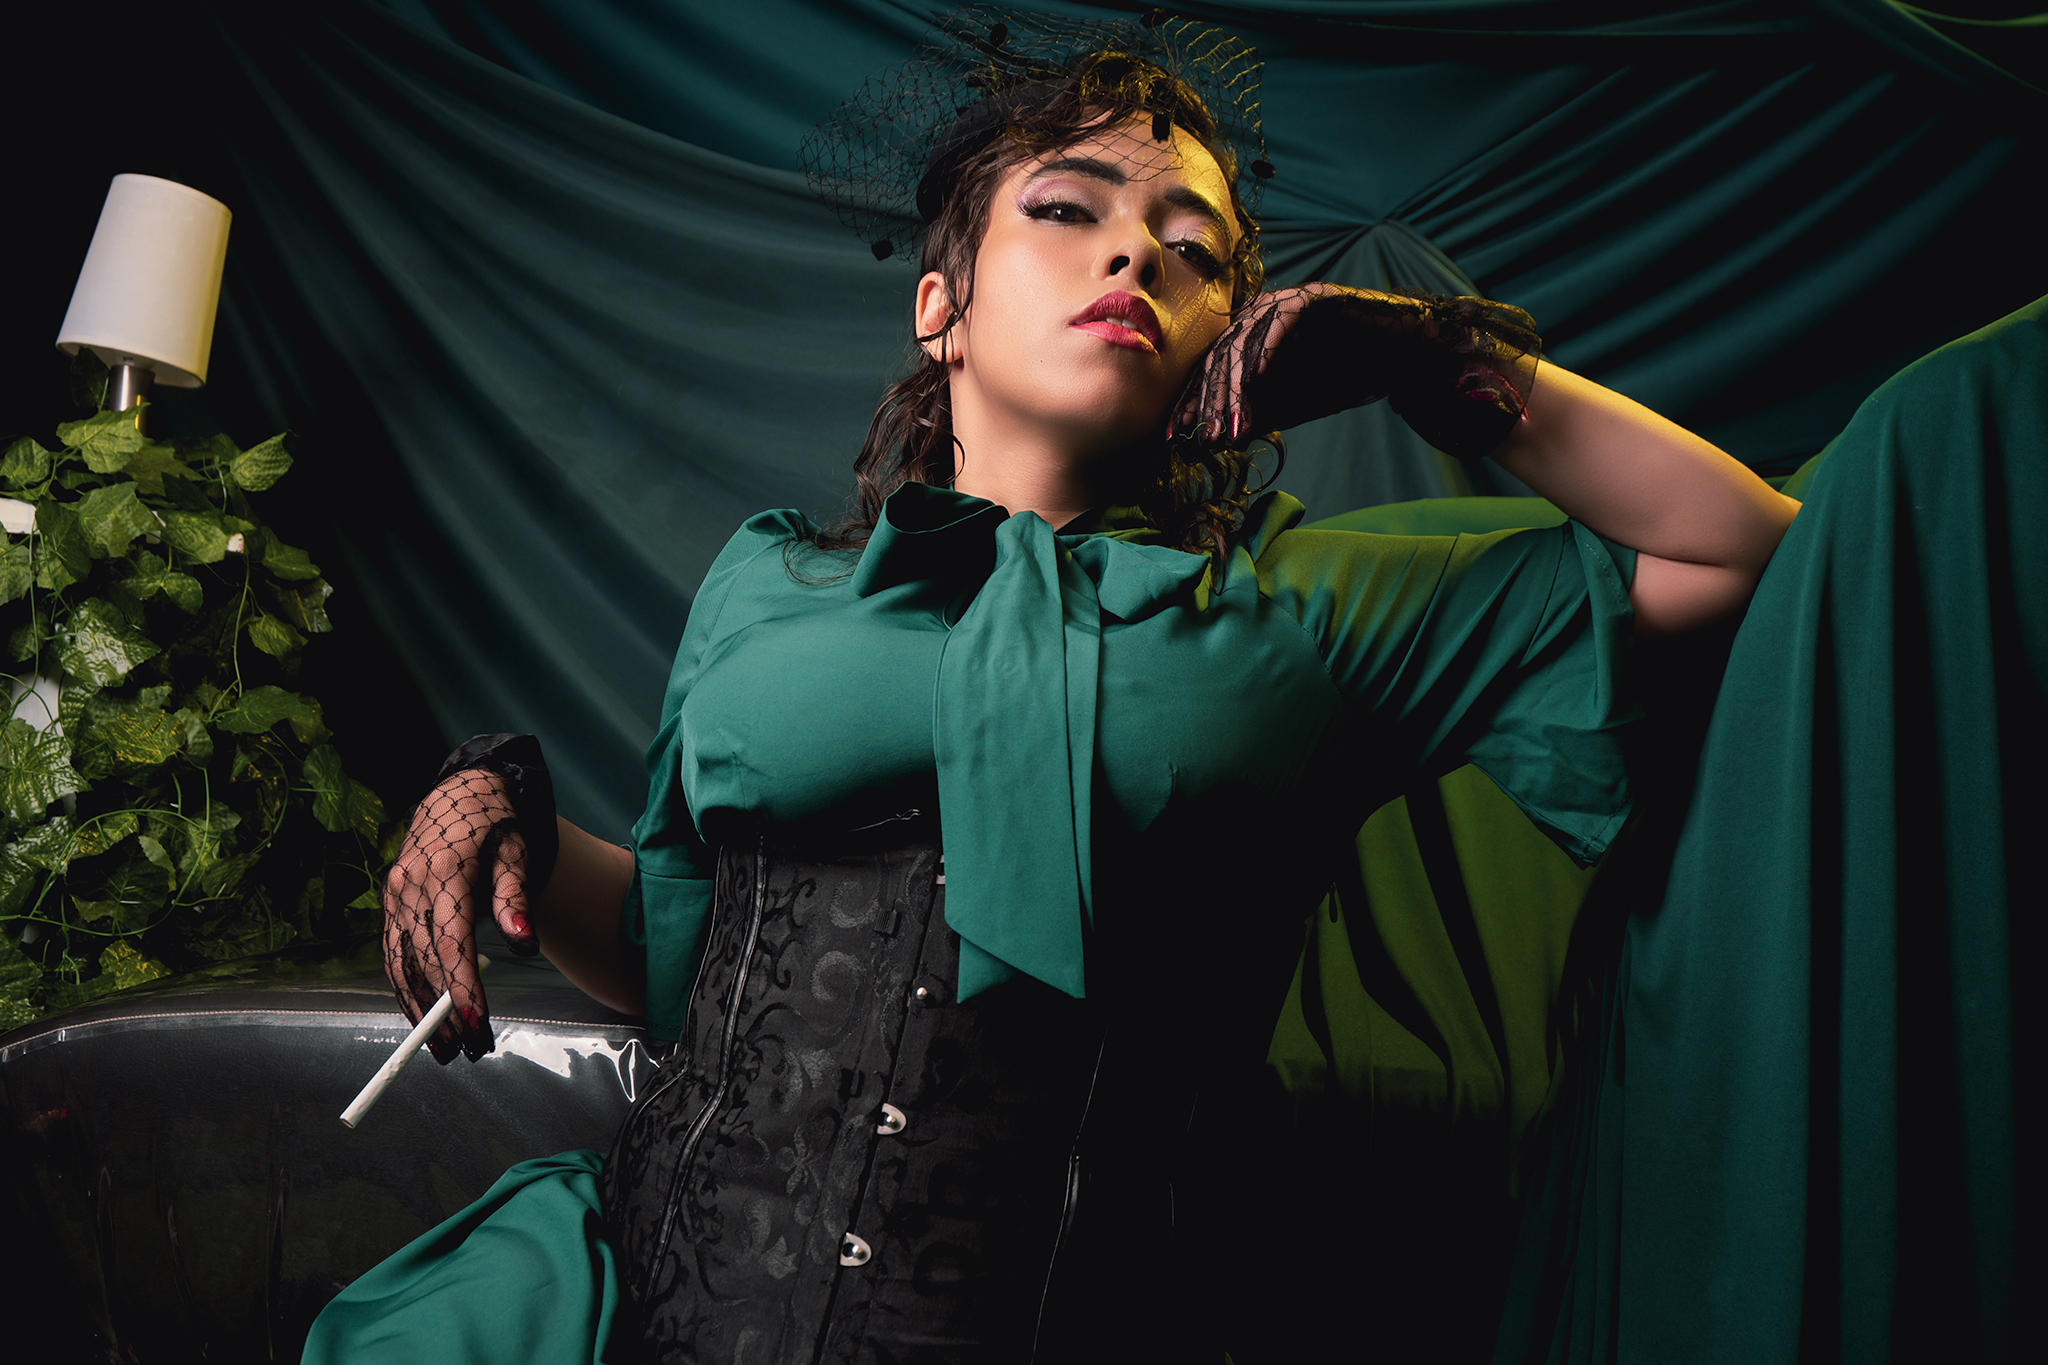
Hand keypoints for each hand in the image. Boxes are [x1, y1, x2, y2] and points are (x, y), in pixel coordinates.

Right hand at [381, 768, 538, 1061]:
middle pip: (424, 961)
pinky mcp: (390, 903)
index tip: (476, 1024)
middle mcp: (411, 886)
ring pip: (400, 963)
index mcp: (445, 873)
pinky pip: (392, 954)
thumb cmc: (497, 825)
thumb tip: (525, 943)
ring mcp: (395, 895)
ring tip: (442, 1048)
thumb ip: (515, 898)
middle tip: (469, 1049)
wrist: (460, 792)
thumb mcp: (516, 853)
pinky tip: (420, 1016)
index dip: (461, 987)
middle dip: (445, 1010)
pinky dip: (403, 988)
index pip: (451, 943)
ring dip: (417, 1010)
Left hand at [1170, 284, 1540, 458]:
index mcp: (1252, 335)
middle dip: (1209, 401)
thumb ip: (1261, 414)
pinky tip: (1257, 381)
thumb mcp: (1296, 402)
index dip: (1193, 401)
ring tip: (1229, 426)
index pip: (1213, 368)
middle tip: (1201, 439)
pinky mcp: (1314, 297)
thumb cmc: (1350, 373)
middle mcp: (1262, 313)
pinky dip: (1267, 350)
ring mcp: (1287, 301)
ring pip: (1246, 341)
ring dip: (1235, 387)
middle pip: (1222, 356)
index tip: (1176, 436)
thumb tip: (1224, 439)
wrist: (1405, 352)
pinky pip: (1282, 322)